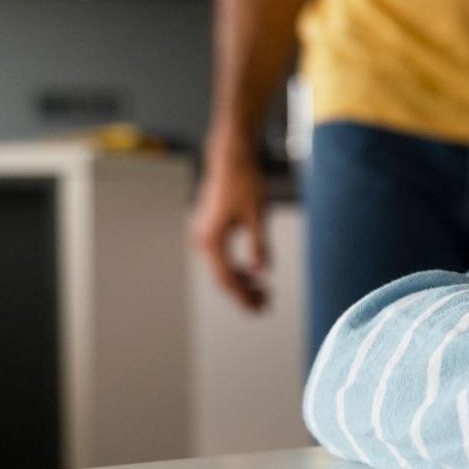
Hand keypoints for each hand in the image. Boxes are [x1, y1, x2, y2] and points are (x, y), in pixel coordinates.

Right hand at [190, 143, 270, 310]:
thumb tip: (262, 272)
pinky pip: (220, 257)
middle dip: (244, 293)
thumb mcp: (258, 215)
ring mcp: (203, 235)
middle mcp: (202, 240)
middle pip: (222, 277)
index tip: (260, 308)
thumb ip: (259, 245)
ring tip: (263, 292)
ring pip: (221, 268)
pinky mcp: (209, 230)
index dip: (244, 296)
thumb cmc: (245, 184)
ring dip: (241, 281)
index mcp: (212, 239)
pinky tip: (253, 274)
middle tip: (266, 305)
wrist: (231, 160)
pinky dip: (236, 267)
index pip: (227, 279)